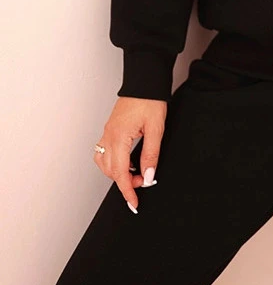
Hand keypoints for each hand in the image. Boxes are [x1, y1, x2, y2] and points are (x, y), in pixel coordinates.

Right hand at [93, 96, 167, 212]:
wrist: (144, 81)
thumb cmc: (150, 100)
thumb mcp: (156, 129)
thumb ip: (150, 155)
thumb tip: (147, 177)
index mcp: (119, 137)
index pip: (120, 173)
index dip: (127, 191)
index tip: (134, 203)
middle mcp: (109, 136)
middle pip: (111, 170)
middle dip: (126, 182)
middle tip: (144, 181)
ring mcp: (107, 132)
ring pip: (104, 163)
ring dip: (117, 172)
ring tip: (136, 172)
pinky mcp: (110, 128)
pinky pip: (104, 152)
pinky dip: (113, 162)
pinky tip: (127, 161)